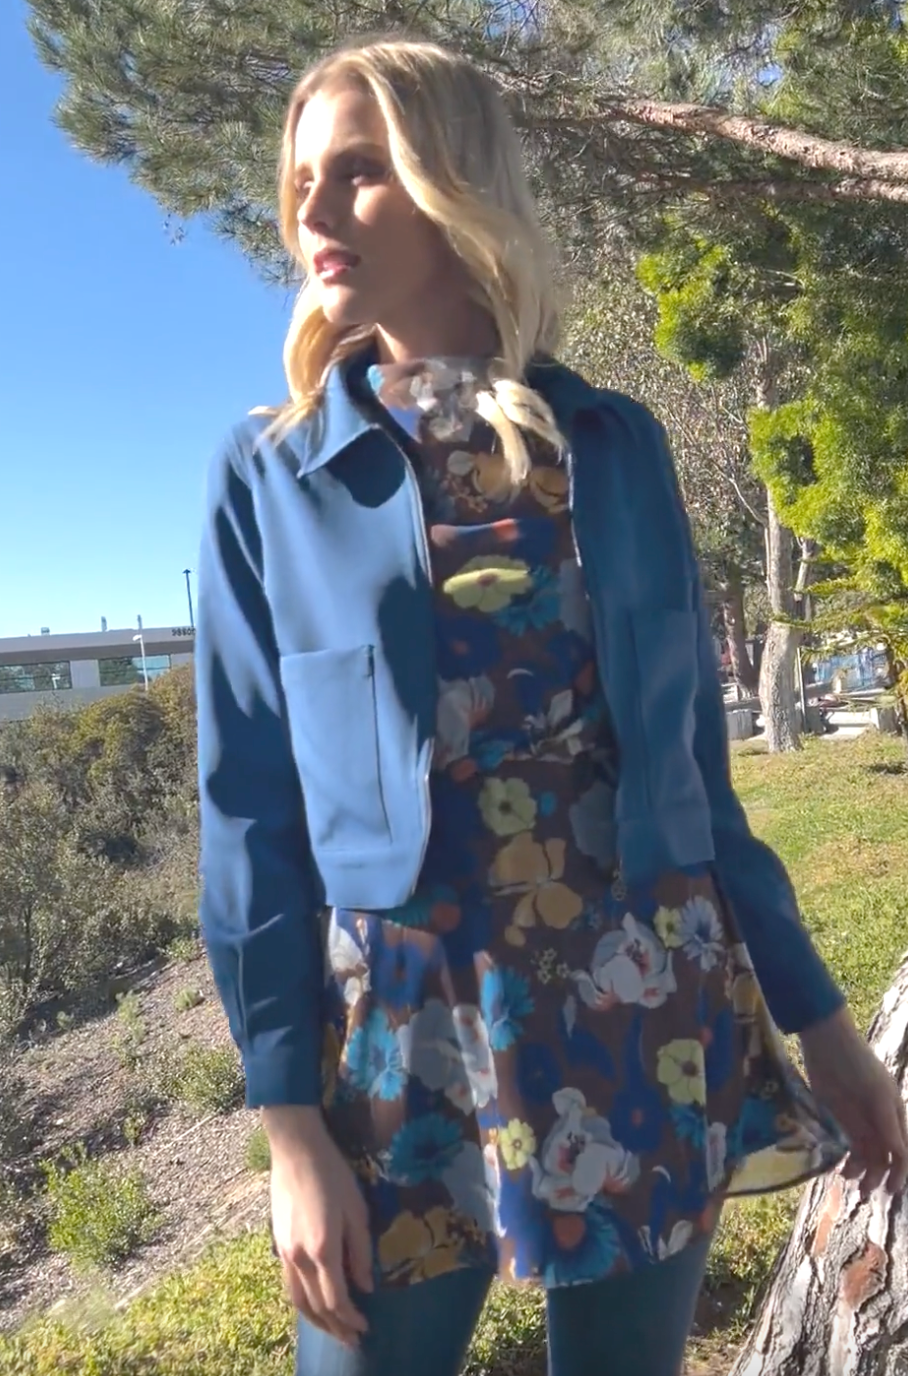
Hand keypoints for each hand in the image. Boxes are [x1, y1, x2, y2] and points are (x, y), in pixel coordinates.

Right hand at [263, 1106, 373, 1346]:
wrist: (296, 1150)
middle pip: (316, 1307)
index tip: (366, 1327)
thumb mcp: (357, 1210)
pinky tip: (314, 1303)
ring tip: (334, 1331)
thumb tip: (366, 1286)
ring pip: (298, 1301)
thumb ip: (361, 1251)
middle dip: (336, 1328)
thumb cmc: (333, 1174)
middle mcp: (299, 1258)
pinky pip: (289, 1285)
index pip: (337, 1299)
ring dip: (317, 1321)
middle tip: (353, 1341)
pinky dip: (303, 1302)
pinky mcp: (278, 1244)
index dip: (351, 1318)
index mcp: (323, 1250)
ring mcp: (285, 1253)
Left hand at [800, 1008, 907, 1200]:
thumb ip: (887, 1125)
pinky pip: (851, 1148)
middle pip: (886, 1158)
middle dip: (880, 1177)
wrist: (828, 1045)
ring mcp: (862, 1122)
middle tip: (866, 1192)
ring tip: (849, 1179)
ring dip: (863, 1172)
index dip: (900, 1172)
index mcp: (896, 1115)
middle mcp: (882, 1123)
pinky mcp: (843, 1121)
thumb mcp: (876, 1094)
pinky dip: (850, 1162)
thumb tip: (901, 1154)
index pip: (903, 1151)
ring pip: (868, 1156)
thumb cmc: (858, 1065)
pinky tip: (842, 1170)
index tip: (893, 1189)